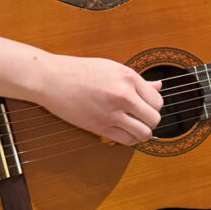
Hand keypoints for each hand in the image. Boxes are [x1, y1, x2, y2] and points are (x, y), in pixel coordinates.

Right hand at [35, 53, 161, 144]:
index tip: (145, 106)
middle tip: (141, 118)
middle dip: (151, 120)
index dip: (153, 105)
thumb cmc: (80, 71)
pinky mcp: (100, 127)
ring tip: (135, 127)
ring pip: (145, 133)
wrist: (52, 79)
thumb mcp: (113, 69)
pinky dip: (130, 140)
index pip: (157, 100)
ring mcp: (112, 113)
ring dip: (143, 133)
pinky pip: (127, 140)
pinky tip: (124, 132)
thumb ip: (138, 81)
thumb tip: (158, 86)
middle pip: (155, 118)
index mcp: (128, 77)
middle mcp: (124, 95)